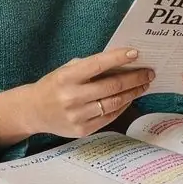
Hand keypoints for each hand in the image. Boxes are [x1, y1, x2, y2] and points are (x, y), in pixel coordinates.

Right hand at [28, 48, 153, 138]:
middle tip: (149, 72)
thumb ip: (90, 67)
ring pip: (114, 103)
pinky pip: (109, 117)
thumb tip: (121, 62)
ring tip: (144, 85)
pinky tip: (129, 98)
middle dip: (135, 78)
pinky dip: (122, 106)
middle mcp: (72, 97)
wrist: (33, 111)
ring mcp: (78, 116)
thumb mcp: (66, 70)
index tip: (136, 53)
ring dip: (133, 93)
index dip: (118, 58)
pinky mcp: (82, 130)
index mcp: (67, 77)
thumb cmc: (54, 85)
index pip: (98, 65)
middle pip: (112, 86)